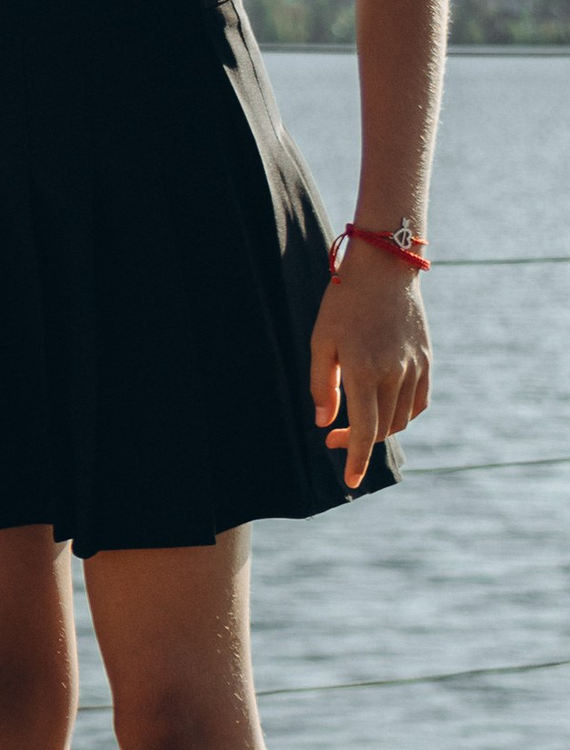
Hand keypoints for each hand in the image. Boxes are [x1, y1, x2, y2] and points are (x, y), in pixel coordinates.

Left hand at [313, 250, 430, 491]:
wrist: (386, 269)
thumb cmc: (344, 302)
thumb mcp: (321, 341)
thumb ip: (322, 384)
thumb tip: (325, 423)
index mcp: (364, 370)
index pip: (363, 430)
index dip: (356, 459)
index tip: (350, 480)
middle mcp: (394, 373)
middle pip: (381, 429)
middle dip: (358, 443)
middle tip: (334, 438)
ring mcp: (415, 368)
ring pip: (400, 419)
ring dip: (379, 430)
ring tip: (357, 424)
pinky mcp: (427, 361)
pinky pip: (418, 403)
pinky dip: (403, 416)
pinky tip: (385, 412)